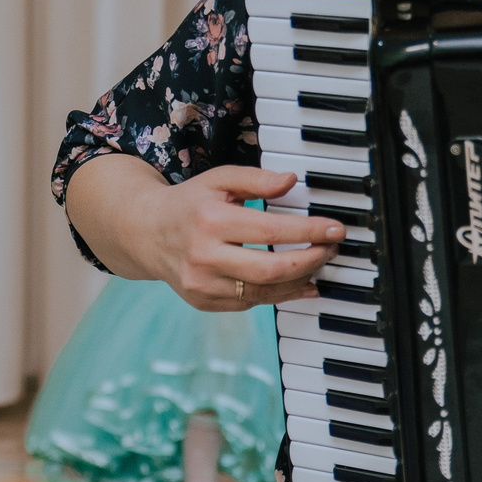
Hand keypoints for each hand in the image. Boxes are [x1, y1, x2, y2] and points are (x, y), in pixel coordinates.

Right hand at [126, 164, 345, 312]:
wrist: (146, 233)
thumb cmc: (188, 204)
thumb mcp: (218, 180)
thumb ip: (255, 179)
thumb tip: (290, 181)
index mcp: (209, 221)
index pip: (271, 231)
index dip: (309, 232)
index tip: (335, 229)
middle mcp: (203, 257)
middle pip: (271, 269)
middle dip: (311, 260)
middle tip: (331, 248)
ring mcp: (202, 285)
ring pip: (265, 292)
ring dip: (301, 280)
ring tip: (319, 264)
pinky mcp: (204, 302)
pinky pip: (251, 303)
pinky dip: (280, 295)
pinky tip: (300, 284)